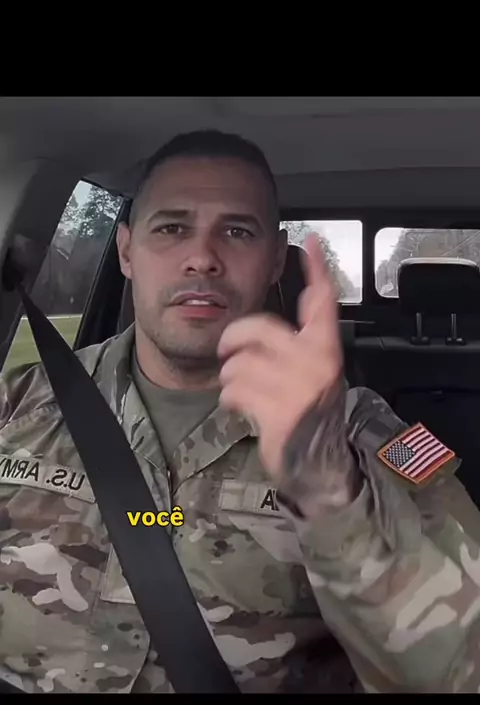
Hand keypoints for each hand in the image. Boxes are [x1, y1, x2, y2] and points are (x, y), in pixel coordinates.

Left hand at [218, 234, 357, 512]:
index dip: (317, 270)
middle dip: (233, 338)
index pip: (324, 302)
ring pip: (239, 364)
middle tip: (227, 348)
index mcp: (327, 349)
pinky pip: (234, 391)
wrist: (319, 461)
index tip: (308, 243)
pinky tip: (240, 404)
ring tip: (241, 388)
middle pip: (258, 329)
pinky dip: (229, 398)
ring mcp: (298, 390)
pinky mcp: (278, 414)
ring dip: (231, 377)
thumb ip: (309, 333)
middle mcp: (316, 365)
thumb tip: (306, 293)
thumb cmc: (311, 409)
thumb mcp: (317, 368)